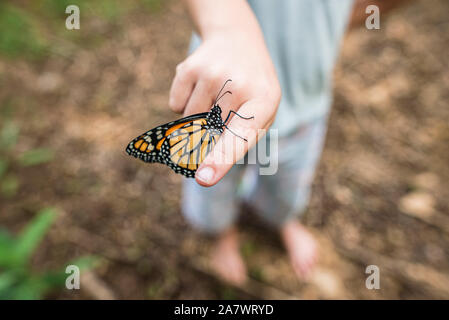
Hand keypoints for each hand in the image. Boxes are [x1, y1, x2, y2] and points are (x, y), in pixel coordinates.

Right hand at [169, 11, 280, 186]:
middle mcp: (238, 85)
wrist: (237, 38)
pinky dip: (185, 102)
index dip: (221, 160)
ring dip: (198, 115)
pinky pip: (176, 106)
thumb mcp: (261, 111)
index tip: (204, 178)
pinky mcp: (188, 67)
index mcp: (264, 100)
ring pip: (189, 121)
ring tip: (216, 93)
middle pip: (207, 134)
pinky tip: (202, 85)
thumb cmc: (251, 87)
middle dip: (208, 133)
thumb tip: (200, 161)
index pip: (240, 137)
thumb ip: (241, 138)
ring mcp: (212, 74)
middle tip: (224, 110)